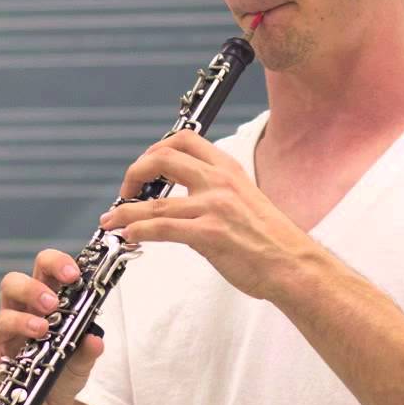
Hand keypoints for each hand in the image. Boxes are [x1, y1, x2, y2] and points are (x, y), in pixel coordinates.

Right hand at [0, 248, 104, 402]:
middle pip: (12, 284)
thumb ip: (88, 350)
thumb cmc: (64, 373)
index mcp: (44, 302)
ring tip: (42, 330)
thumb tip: (94, 340)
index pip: (44, 269)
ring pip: (1, 318)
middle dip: (31, 288)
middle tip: (52, 304)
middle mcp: (20, 314)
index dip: (55, 264)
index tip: (73, 274)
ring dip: (20, 321)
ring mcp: (5, 339)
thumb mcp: (82, 362)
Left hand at [99, 130, 316, 301]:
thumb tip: (185, 199)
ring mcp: (214, 207)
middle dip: (134, 173)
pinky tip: (128, 236)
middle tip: (124, 192)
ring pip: (153, 203)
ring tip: (110, 221)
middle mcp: (219, 181)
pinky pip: (160, 229)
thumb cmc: (271, 239)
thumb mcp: (245, 200)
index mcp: (228, 169)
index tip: (144, 167)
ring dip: (123, 211)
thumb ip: (216, 192)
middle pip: (162, 159)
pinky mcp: (209, 234)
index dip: (155, 149)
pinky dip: (137, 231)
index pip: (184, 139)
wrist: (293, 265)